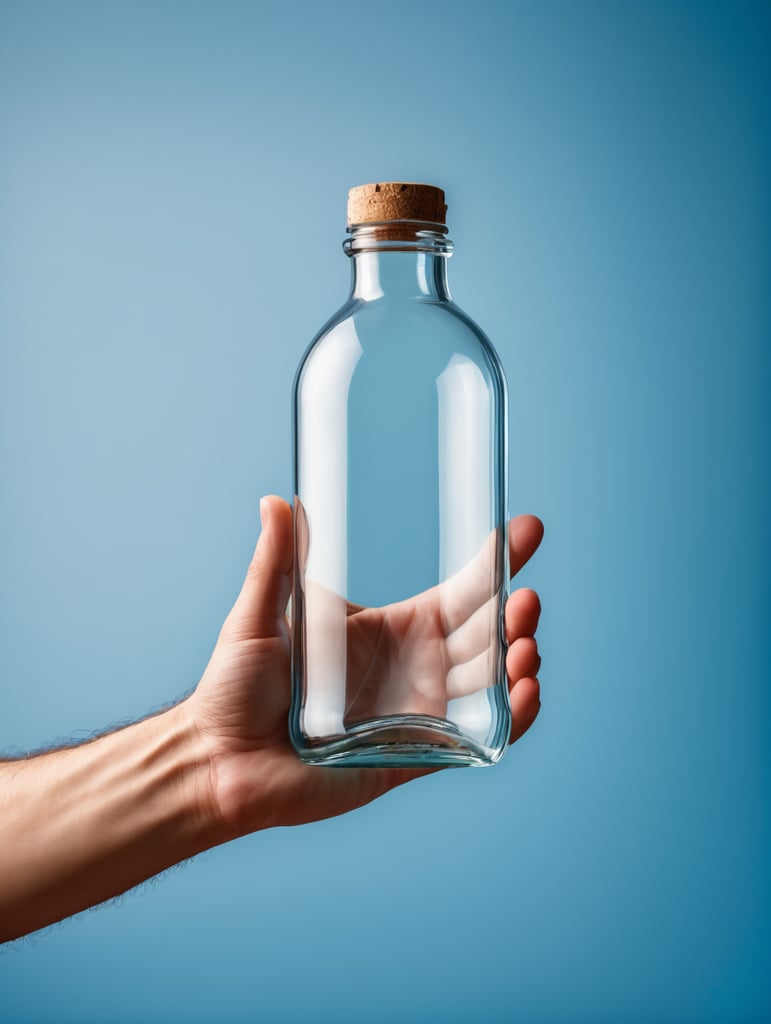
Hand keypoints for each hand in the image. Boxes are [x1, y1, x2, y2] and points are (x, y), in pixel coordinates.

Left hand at [187, 496, 542, 838]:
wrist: (215, 762)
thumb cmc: (233, 688)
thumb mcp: (258, 615)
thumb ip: (276, 561)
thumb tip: (275, 500)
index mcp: (388, 630)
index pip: (458, 594)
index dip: (494, 565)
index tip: (526, 531)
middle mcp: (412, 669)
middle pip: (485, 636)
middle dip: (515, 614)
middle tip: (526, 598)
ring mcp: (417, 714)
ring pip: (489, 684)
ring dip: (519, 661)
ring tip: (527, 644)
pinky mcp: (414, 757)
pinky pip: (476, 739)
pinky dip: (512, 719)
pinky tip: (525, 693)